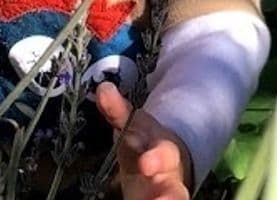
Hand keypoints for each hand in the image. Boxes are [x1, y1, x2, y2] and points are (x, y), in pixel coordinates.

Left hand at [96, 82, 192, 199]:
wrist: (160, 167)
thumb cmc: (142, 146)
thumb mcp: (132, 128)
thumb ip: (118, 111)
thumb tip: (103, 88)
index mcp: (162, 151)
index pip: (163, 152)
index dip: (156, 157)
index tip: (146, 163)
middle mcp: (168, 177)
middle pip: (172, 187)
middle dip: (167, 194)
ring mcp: (166, 194)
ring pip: (173, 199)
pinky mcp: (163, 199)